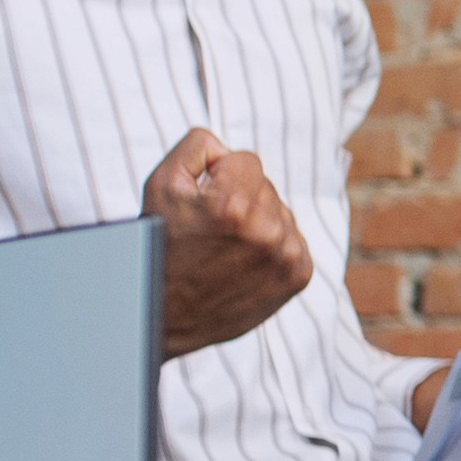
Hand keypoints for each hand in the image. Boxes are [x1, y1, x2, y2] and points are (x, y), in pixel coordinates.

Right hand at [144, 127, 314, 357]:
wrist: (167, 314)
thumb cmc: (161, 245)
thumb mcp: (162, 184)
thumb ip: (199, 146)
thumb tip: (230, 149)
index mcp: (233, 204)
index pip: (246, 160)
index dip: (219, 177)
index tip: (204, 203)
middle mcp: (267, 230)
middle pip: (265, 186)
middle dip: (240, 199)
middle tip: (212, 231)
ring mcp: (286, 255)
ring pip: (280, 211)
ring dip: (258, 222)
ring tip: (227, 249)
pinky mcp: (299, 275)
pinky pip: (293, 237)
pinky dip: (273, 245)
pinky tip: (246, 262)